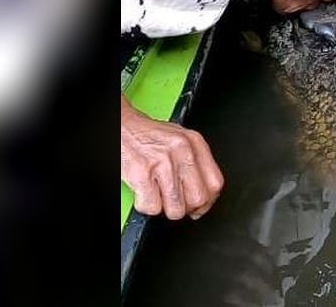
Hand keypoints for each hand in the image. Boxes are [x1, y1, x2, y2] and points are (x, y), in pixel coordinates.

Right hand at [121, 95, 223, 219]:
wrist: (120, 127)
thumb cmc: (146, 135)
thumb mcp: (178, 140)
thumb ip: (195, 162)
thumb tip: (205, 193)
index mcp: (194, 142)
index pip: (215, 183)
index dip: (207, 201)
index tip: (199, 205)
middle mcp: (181, 150)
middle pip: (198, 199)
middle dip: (186, 208)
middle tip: (176, 202)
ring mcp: (163, 162)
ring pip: (176, 209)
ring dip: (165, 208)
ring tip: (158, 194)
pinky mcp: (142, 174)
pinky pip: (152, 207)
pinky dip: (146, 205)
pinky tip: (144, 191)